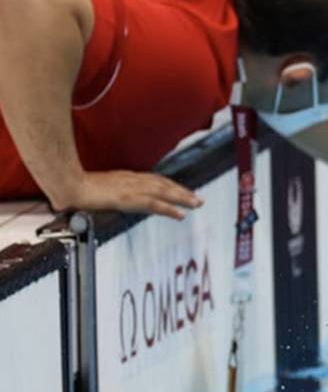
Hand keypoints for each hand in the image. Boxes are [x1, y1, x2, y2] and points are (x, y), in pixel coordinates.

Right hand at [59, 170, 202, 219]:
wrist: (66, 182)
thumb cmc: (77, 186)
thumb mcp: (99, 187)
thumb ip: (110, 191)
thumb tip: (113, 198)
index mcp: (126, 177)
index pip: (154, 180)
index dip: (170, 186)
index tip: (183, 191)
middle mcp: (131, 180)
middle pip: (163, 184)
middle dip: (182, 191)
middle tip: (198, 199)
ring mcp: (130, 188)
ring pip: (162, 192)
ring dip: (181, 198)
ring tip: (196, 204)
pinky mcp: (127, 198)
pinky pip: (152, 203)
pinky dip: (168, 208)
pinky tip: (180, 214)